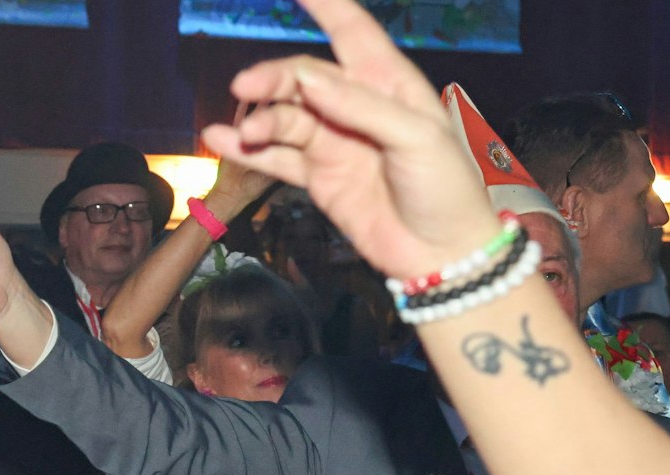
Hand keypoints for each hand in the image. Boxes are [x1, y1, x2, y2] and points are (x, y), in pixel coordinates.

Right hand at [197, 0, 501, 281]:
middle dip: (274, 78)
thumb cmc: (446, 189)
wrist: (441, 253)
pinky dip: (248, 150)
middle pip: (304, 78)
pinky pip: (276, 158)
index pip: (354, 33)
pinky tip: (223, 141)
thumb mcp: (416, 138)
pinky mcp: (318, 178)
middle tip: (246, 87)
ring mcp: (335, 142)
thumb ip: (362, 107)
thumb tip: (310, 79)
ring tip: (244, 133)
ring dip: (261, 119)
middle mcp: (357, 108)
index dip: (326, 6)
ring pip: (286, 118)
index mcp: (391, 85)